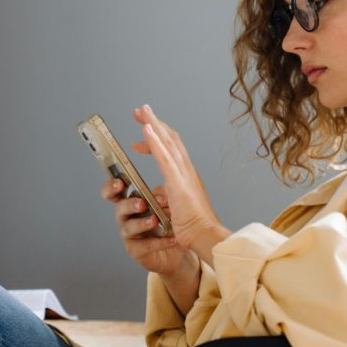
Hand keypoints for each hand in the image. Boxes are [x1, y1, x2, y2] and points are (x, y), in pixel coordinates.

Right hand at [100, 179, 192, 276]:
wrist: (183, 248)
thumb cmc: (173, 222)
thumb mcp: (171, 203)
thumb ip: (163, 194)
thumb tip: (160, 193)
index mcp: (132, 201)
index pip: (115, 192)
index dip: (112, 187)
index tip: (119, 183)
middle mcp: (128, 217)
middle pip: (120, 208)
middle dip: (129, 204)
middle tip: (141, 204)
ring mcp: (131, 234)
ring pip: (129, 227)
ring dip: (142, 223)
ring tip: (155, 221)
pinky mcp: (136, 250)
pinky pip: (144, 245)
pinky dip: (158, 242)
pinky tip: (171, 238)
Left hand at [132, 104, 230, 261]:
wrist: (206, 235)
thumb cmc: (194, 226)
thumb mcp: (177, 207)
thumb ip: (168, 197)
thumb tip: (157, 195)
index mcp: (186, 175)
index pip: (172, 149)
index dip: (158, 136)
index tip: (144, 130)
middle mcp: (186, 170)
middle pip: (170, 138)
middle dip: (154, 122)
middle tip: (140, 111)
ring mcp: (183, 174)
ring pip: (167, 142)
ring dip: (153, 124)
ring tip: (141, 111)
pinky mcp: (178, 182)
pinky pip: (164, 157)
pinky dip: (155, 142)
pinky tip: (145, 129)